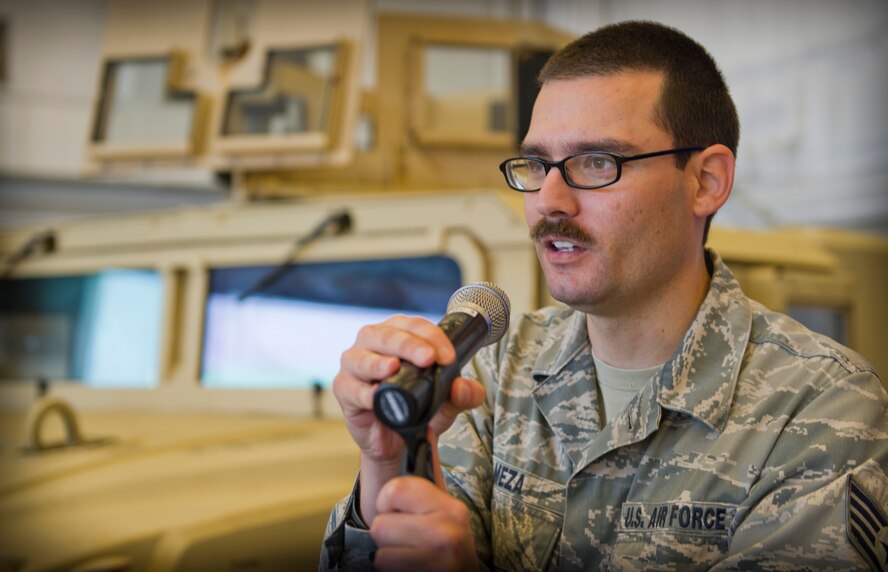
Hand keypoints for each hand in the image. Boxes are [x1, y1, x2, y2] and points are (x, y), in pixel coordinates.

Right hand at [331, 315, 485, 520]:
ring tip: (393, 368)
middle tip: (428, 358)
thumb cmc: (417, 411)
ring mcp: (355, 364)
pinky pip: (350, 387)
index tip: (448, 357)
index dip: (432, 337)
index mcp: (400, 335)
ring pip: (362, 356)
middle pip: (387, 335)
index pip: (414, 326)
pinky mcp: (344, 389)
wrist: (398, 442)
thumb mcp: (448, 403)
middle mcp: (374, 343)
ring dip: (378, 362)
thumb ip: (464, 394)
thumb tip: (461, 387)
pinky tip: (374, 396)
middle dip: (409, 345)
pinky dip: (362, 392)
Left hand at [371, 476, 478, 571]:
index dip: (387, 500)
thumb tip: (425, 428)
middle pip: (380, 525)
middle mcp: (447, 533)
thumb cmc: (448, 542)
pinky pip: (384, 567)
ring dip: (390, 553)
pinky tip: (411, 565)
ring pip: (380, 551)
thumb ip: (429, 469)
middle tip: (408, 537)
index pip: (396, 490)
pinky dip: (393, 569)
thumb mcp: (443, 505)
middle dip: (388, 533)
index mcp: (451, 508)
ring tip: (411, 552)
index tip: (398, 508)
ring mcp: (437, 560)